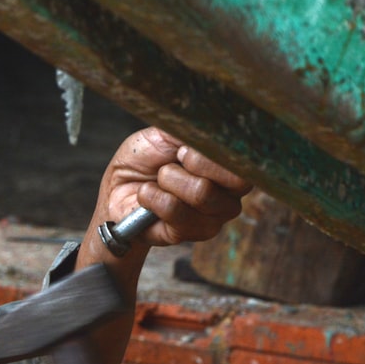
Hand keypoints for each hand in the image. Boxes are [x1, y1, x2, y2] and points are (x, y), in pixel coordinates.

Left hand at [78, 127, 251, 269]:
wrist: (117, 188)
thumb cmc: (145, 159)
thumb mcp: (166, 133)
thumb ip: (193, 130)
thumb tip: (214, 128)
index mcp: (231, 167)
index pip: (246, 161)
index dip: (213, 153)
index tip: (183, 149)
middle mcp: (230, 194)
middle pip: (234, 180)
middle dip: (193, 164)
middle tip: (169, 164)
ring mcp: (215, 218)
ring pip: (202, 193)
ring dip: (168, 180)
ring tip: (157, 180)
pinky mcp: (192, 235)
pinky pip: (176, 211)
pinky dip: (152, 197)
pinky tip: (147, 195)